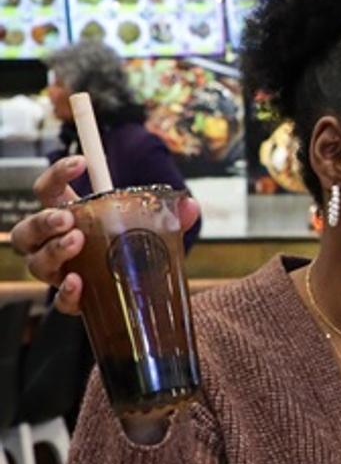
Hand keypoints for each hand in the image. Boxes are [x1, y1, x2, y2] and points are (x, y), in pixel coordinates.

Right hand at [11, 157, 201, 314]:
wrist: (143, 293)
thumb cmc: (135, 252)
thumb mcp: (152, 229)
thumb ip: (168, 216)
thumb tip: (189, 204)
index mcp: (72, 219)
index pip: (49, 191)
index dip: (57, 174)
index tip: (81, 163)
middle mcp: (56, 245)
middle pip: (28, 230)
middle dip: (43, 221)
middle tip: (67, 218)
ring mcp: (61, 274)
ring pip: (36, 263)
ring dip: (53, 251)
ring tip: (76, 242)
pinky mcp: (74, 301)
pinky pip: (59, 300)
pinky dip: (67, 292)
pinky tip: (78, 283)